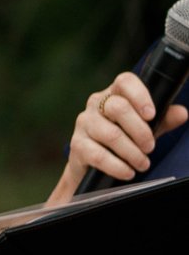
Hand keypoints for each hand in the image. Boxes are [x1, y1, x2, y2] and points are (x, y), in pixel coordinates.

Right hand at [65, 71, 186, 188]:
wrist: (92, 162)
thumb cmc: (123, 138)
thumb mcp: (146, 127)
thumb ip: (163, 120)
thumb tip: (182, 113)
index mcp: (114, 94)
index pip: (125, 82)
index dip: (140, 96)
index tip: (151, 115)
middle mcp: (95, 105)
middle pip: (117, 108)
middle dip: (140, 131)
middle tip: (150, 147)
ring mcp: (84, 124)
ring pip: (110, 134)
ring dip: (132, 152)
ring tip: (142, 163)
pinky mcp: (77, 145)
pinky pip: (98, 155)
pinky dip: (117, 166)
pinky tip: (128, 172)